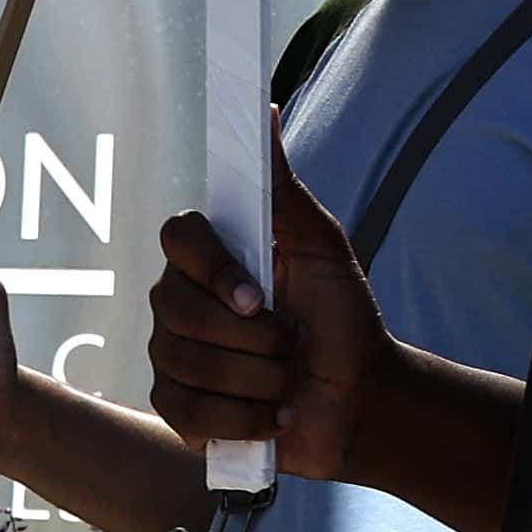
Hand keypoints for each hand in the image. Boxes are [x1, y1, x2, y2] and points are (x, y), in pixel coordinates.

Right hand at [148, 152, 374, 478]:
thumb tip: (265, 111)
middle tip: (291, 344)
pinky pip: (188, 415)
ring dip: (258, 381)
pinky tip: (276, 416)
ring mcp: (172, 357)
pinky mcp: (179, 413)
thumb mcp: (321, 247)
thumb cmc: (340, 316)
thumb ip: (284, 188)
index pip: (178, 237)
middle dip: (251, 339)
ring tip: (288, 380)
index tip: (260, 297)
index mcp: (211, 257)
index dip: (214, 269)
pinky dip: (244, 420)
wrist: (358, 398)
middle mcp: (180, 302)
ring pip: (186, 365)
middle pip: (177, 310)